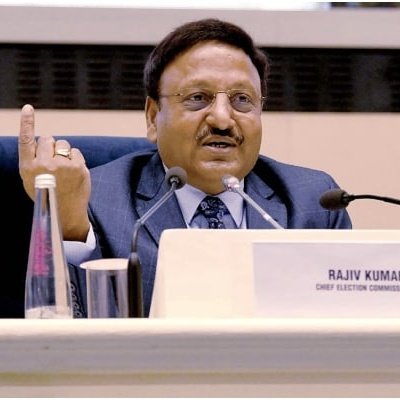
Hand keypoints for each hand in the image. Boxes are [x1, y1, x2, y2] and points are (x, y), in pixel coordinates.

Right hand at [19, 104, 90, 240]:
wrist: (65, 214)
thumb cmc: (47, 196)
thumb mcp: (31, 180)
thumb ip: (34, 160)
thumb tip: (43, 141)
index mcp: (28, 168)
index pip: (26, 140)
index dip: (27, 123)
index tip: (28, 108)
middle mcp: (44, 165)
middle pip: (48, 139)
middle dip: (51, 147)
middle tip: (54, 163)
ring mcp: (62, 165)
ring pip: (63, 144)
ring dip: (64, 153)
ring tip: (63, 171)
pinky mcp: (78, 167)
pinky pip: (76, 152)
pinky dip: (75, 159)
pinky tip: (73, 173)